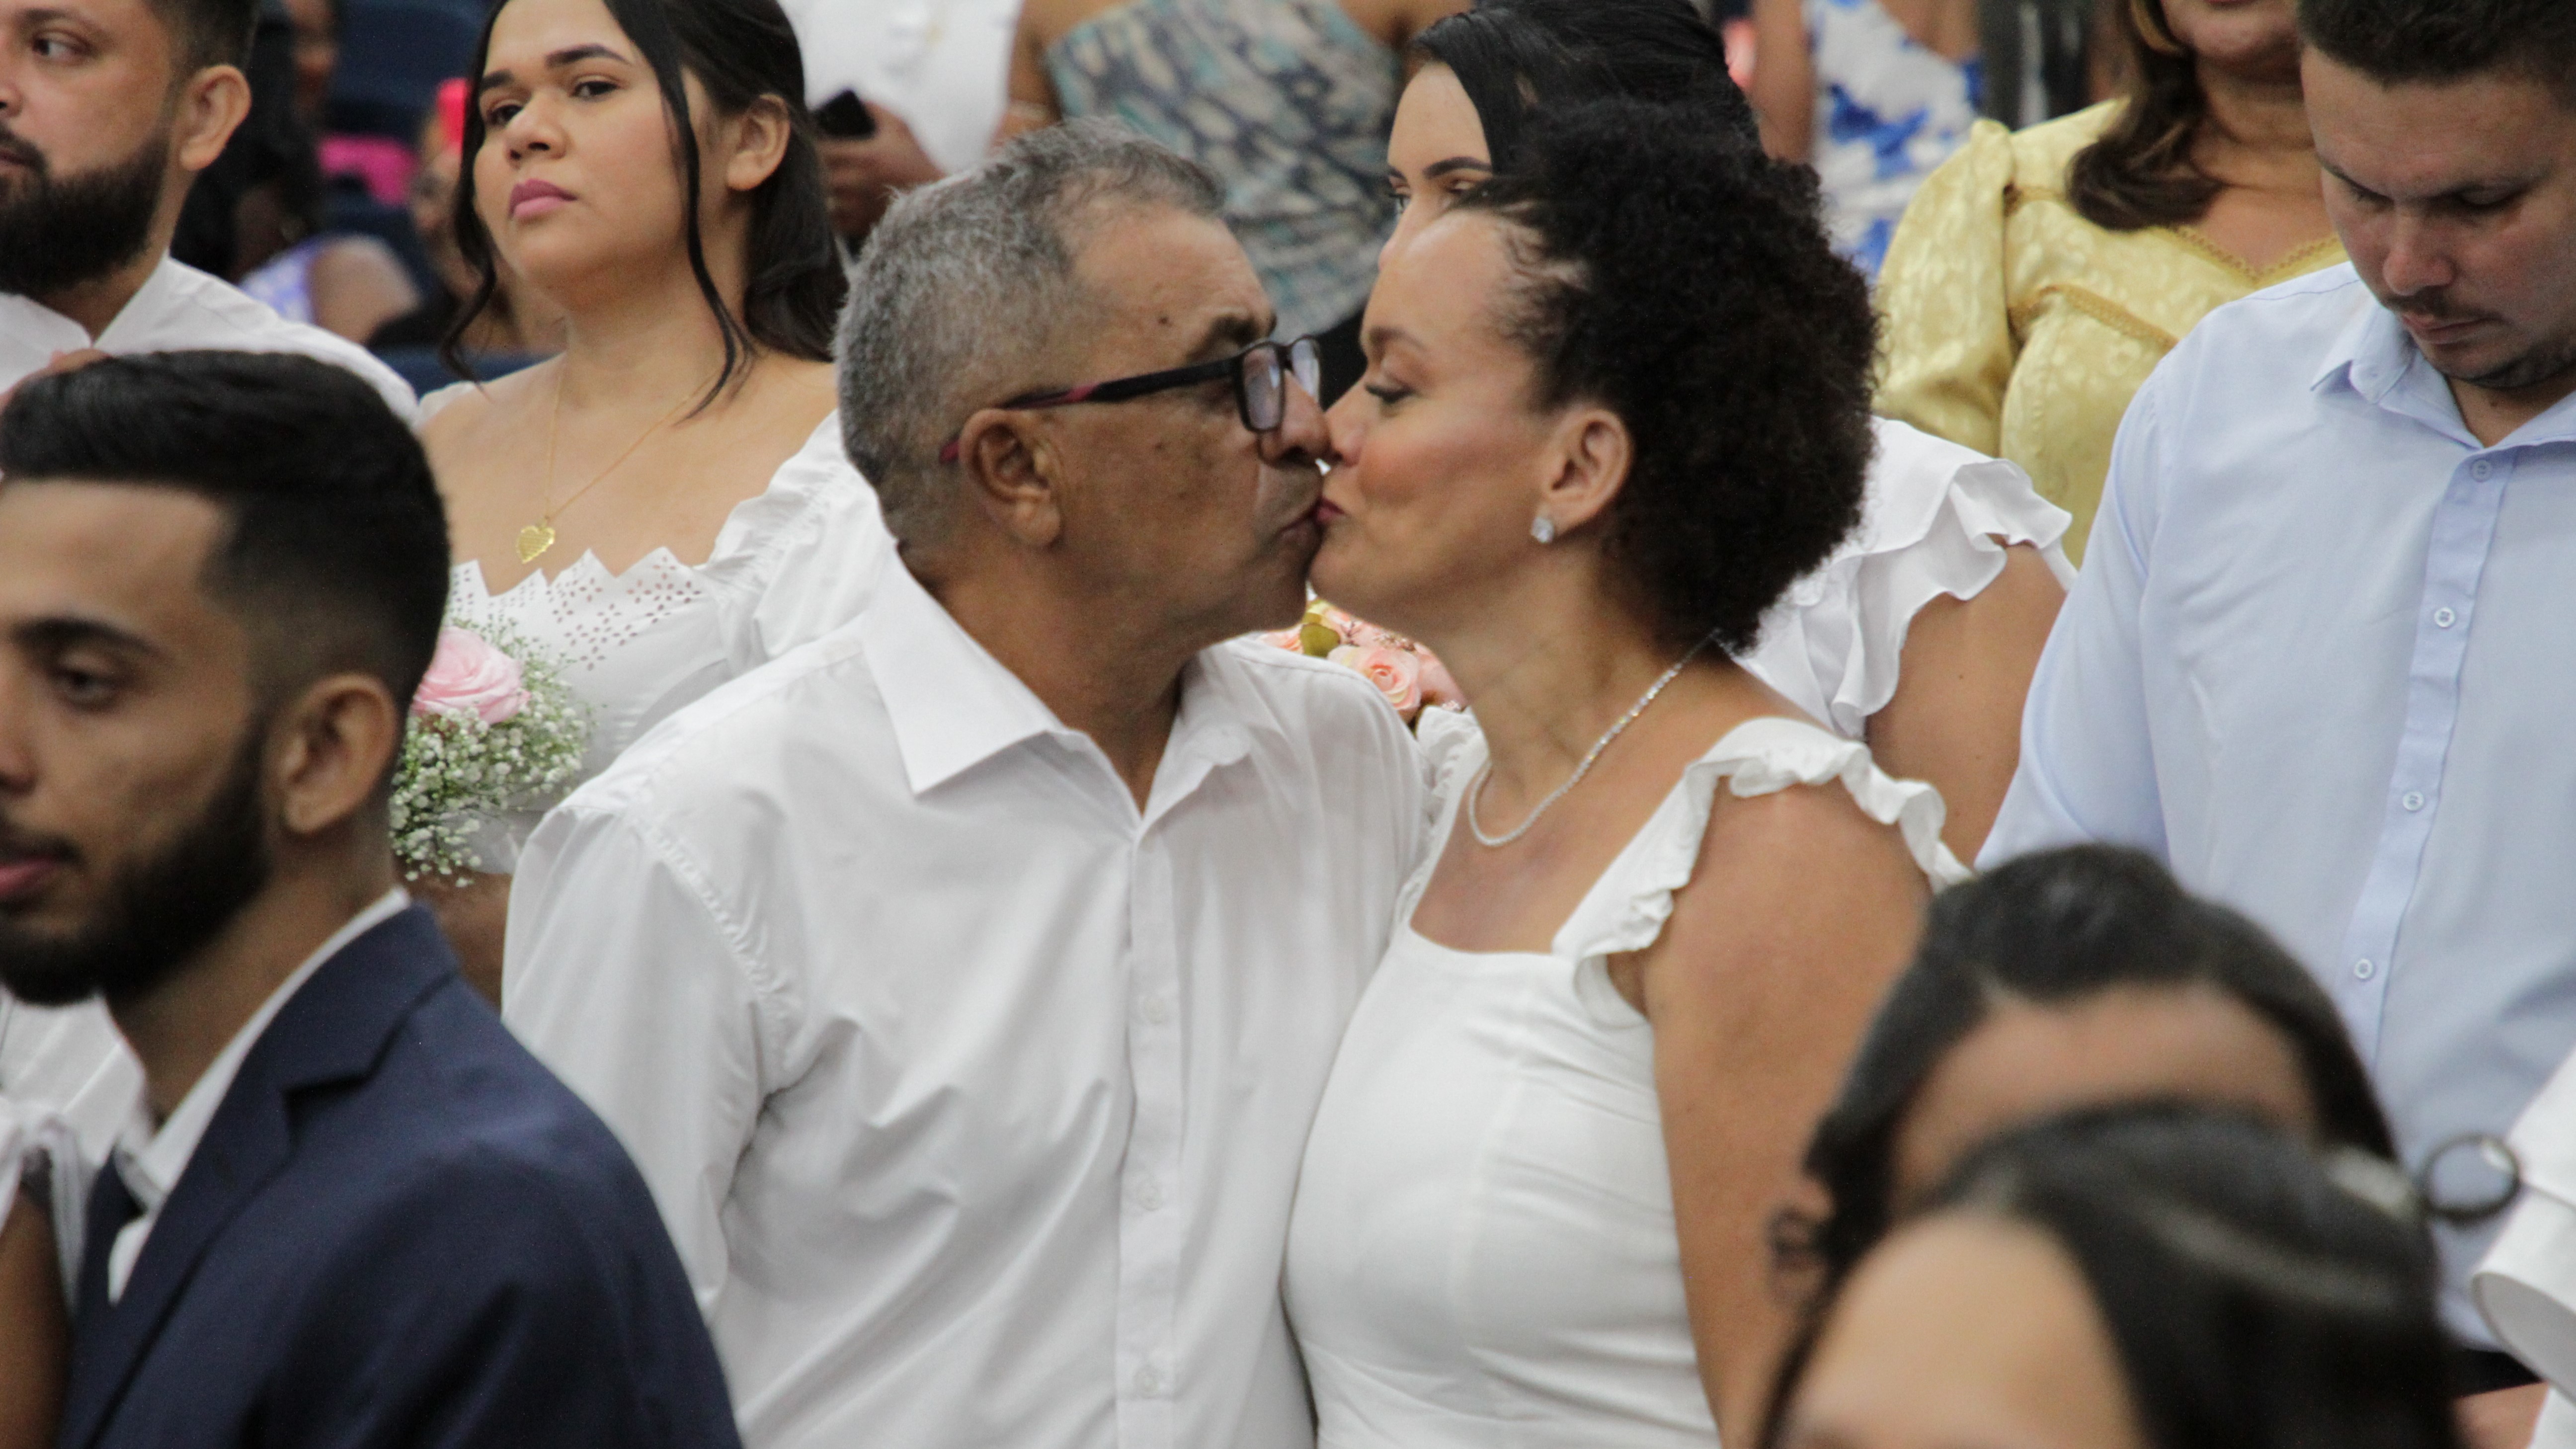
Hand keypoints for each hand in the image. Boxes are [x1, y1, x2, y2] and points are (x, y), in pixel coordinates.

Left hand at [818, 104, 946, 242]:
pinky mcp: (862, 224)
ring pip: (823, 200)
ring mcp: (859, 206)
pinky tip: (828, 204)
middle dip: (812, 169)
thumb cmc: (918, 162)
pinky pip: (833, 221)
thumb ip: (879, 110)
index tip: (810, 142)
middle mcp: (860, 183)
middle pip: (819, 176)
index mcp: (867, 157)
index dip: (812, 146)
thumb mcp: (903, 128)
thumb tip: (859, 99)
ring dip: (818, 192)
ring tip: (815, 184)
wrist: (936, 202)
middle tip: (806, 163)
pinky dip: (827, 213)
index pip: (824, 150)